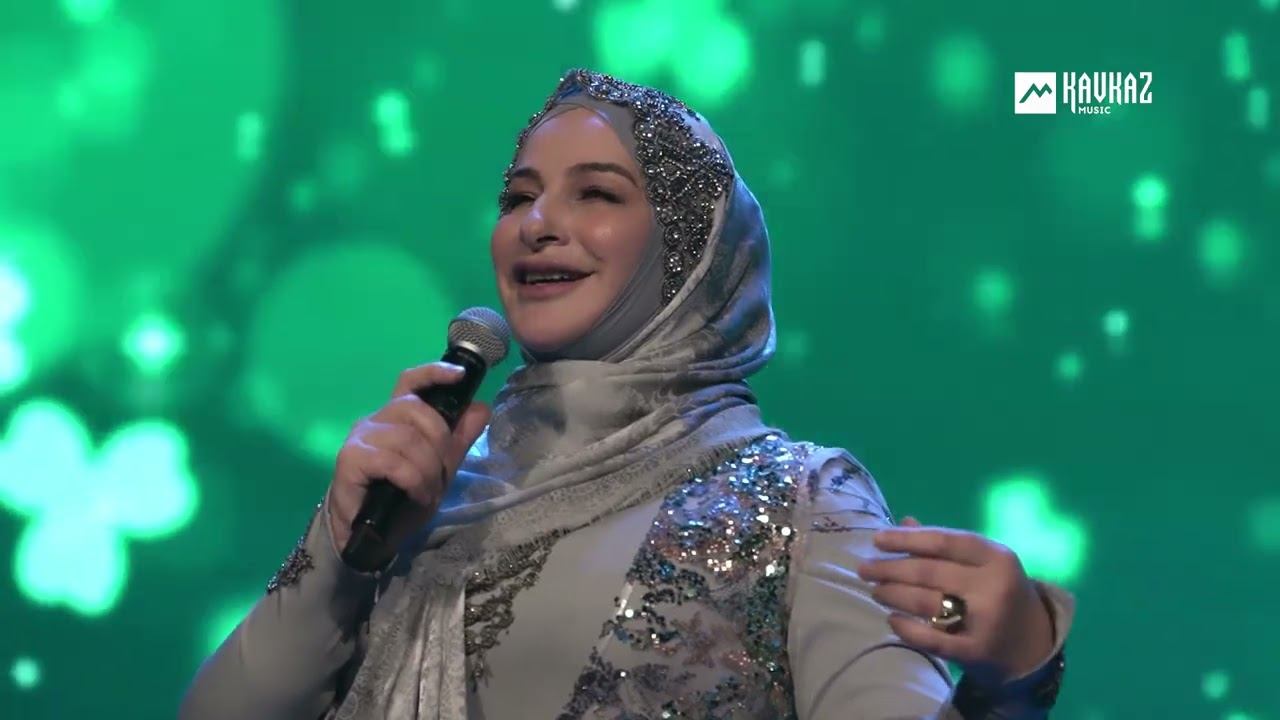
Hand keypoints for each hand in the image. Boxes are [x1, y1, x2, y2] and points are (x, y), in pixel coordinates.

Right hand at [327, 361, 491, 557]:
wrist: (369, 536)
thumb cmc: (401, 499)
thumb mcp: (440, 469)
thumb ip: (458, 439)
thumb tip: (481, 407)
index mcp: (397, 417)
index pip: (411, 381)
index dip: (434, 373)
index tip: (460, 376)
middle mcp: (376, 420)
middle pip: (416, 409)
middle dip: (439, 442)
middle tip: (440, 474)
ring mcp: (361, 437)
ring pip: (407, 438)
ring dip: (427, 470)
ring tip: (427, 492)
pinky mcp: (350, 458)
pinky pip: (392, 461)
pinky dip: (412, 480)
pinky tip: (414, 495)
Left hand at [856, 517, 1054, 687]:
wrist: (1033, 645)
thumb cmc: (998, 593)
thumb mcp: (982, 564)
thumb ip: (944, 545)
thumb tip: (902, 522)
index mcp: (996, 557)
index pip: (944, 541)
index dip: (907, 539)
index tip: (877, 540)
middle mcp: (993, 586)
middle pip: (930, 572)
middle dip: (891, 570)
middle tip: (864, 570)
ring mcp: (986, 620)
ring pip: (927, 602)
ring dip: (894, 595)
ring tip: (875, 592)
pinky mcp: (976, 651)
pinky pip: (933, 639)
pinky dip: (908, 628)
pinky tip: (892, 620)